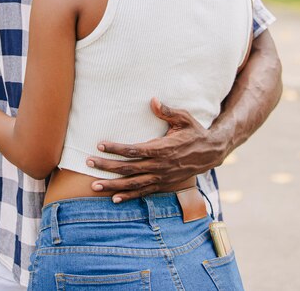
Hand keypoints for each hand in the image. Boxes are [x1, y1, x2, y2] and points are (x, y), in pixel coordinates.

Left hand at [86, 98, 225, 202]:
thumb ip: (168, 111)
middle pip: (128, 168)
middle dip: (107, 166)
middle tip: (88, 162)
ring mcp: (161, 178)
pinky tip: (113, 198)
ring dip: (112, 186)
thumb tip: (154, 101)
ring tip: (94, 186)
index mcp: (163, 149)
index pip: (134, 150)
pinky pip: (143, 192)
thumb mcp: (184, 118)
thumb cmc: (194, 131)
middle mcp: (160, 166)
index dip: (116, 148)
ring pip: (132, 184)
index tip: (100, 145)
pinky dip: (128, 196)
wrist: (211, 152)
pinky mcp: (163, 184)